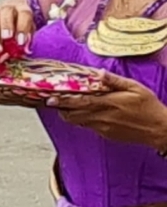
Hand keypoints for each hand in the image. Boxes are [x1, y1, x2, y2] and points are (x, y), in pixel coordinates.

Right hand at [0, 2, 34, 58]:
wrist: (5, 18)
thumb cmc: (19, 27)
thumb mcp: (27, 30)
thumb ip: (27, 39)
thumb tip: (26, 49)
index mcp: (21, 8)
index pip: (23, 13)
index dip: (22, 27)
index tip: (21, 42)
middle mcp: (6, 8)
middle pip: (5, 13)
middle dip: (5, 27)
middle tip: (6, 39)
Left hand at [50, 72, 166, 149]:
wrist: (160, 130)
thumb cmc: (149, 106)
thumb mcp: (134, 88)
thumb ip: (114, 80)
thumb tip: (98, 72)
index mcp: (108, 104)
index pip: (80, 102)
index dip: (63, 101)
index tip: (51, 98)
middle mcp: (103, 117)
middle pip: (73, 115)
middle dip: (61, 109)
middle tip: (53, 102)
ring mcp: (104, 128)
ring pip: (79, 122)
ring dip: (71, 114)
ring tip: (66, 106)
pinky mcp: (107, 135)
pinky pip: (89, 127)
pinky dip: (83, 120)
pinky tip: (86, 112)